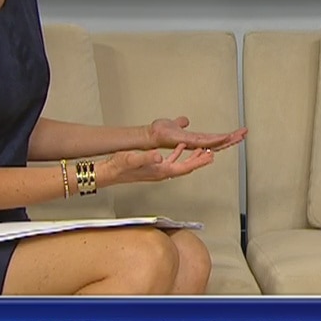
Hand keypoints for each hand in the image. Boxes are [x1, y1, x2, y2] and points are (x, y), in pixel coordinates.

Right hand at [100, 144, 214, 185]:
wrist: (109, 172)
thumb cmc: (120, 166)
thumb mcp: (133, 159)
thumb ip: (147, 157)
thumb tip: (159, 156)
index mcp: (160, 171)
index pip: (185, 167)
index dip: (198, 162)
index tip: (210, 157)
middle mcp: (161, 172)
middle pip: (186, 167)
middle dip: (199, 161)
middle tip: (211, 154)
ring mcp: (158, 170)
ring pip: (180, 164)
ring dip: (191, 157)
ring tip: (201, 150)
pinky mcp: (153, 167)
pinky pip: (171, 160)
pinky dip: (178, 154)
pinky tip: (179, 148)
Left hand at [148, 117, 246, 151]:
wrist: (152, 135)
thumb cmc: (161, 133)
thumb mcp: (174, 124)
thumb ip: (181, 123)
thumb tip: (185, 120)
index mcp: (195, 139)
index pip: (214, 139)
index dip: (226, 137)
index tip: (237, 133)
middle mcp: (196, 143)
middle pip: (219, 142)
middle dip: (233, 138)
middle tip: (245, 133)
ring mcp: (194, 143)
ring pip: (215, 142)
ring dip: (229, 139)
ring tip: (241, 135)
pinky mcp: (189, 141)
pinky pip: (206, 141)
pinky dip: (217, 139)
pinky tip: (226, 137)